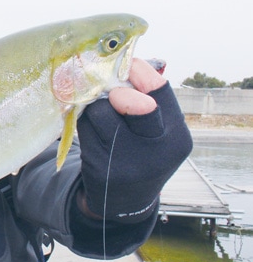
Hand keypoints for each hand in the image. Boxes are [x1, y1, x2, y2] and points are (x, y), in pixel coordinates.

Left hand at [76, 58, 191, 222]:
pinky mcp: (98, 167)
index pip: (162, 93)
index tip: (129, 64)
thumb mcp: (158, 132)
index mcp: (176, 137)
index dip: (142, 73)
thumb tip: (126, 60)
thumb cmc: (142, 152)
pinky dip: (85, 119)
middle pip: (138, 107)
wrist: (124, 201)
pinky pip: (84, 127)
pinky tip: (91, 126)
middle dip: (122, 92)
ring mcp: (125, 162)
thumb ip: (148, 100)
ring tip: (101, 110)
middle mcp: (156, 152)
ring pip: (101, 112)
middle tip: (115, 92)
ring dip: (96, 103)